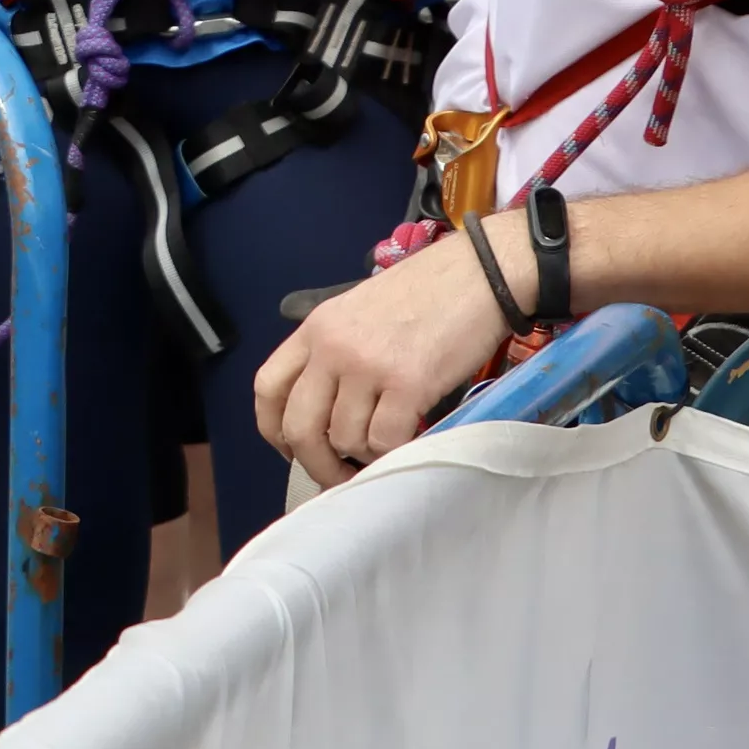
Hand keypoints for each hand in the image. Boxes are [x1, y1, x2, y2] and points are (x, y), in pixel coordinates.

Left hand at [252, 230, 523, 486]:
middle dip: (315, 462)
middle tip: (338, 475)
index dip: (274, 429)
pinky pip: (385, 440)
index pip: (268, 388)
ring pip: (344, 439)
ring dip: (364, 454)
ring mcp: (367, 366)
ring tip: (386, 443)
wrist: (480, 273)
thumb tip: (327, 411)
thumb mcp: (358, 311)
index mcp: (314, 329)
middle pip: (298, 426)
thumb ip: (334, 353)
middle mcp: (332, 348)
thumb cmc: (426, 293)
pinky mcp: (408, 383)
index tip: (291, 449)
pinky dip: (394, 451)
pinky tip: (409, 437)